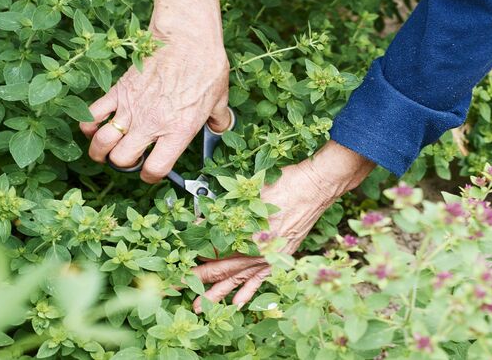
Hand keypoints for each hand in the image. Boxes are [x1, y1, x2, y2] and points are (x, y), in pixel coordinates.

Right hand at [80, 0, 229, 182]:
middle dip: (122, 164)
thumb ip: (219, 120)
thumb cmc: (206, 67)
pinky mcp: (119, 90)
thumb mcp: (220, 100)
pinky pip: (91, 114)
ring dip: (100, 150)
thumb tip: (220, 126)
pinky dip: (88, 124)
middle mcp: (152, 124)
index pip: (155, 169)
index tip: (151, 172)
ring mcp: (132, 108)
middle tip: (129, 158)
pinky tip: (95, 126)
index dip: (151, 176)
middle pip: (122, 159)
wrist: (187, 39)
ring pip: (102, 142)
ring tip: (105, 150)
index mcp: (178, 131)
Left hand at [191, 141, 374, 312]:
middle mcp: (257, 251)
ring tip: (199, 306)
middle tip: (175, 290)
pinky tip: (237, 304)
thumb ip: (224, 213)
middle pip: (221, 270)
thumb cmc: (284, 185)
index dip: (194, 261)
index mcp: (247, 235)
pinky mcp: (280, 257)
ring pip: (237, 279)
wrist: (315, 187)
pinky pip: (261, 279)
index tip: (177, 268)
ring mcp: (269, 257)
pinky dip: (248, 292)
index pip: (214, 254)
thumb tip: (200, 224)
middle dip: (197, 281)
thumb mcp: (250, 195)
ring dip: (217, 294)